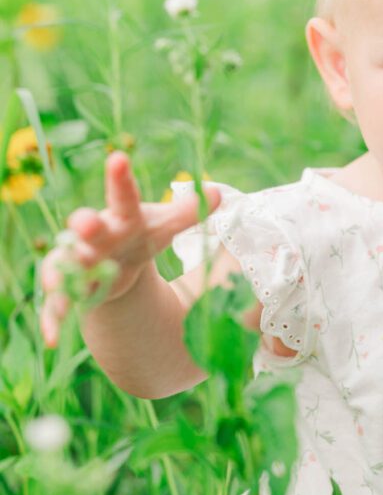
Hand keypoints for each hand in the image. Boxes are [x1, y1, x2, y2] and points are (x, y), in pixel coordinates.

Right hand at [39, 151, 220, 347]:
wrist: (112, 265)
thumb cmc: (141, 237)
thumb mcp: (164, 226)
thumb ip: (188, 212)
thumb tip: (219, 193)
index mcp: (124, 219)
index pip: (124, 197)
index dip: (121, 179)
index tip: (118, 157)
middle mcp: (96, 237)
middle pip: (90, 228)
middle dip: (87, 225)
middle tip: (86, 221)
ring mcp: (79, 263)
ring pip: (67, 265)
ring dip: (64, 271)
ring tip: (58, 282)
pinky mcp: (68, 291)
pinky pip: (57, 305)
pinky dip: (53, 319)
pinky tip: (51, 337)